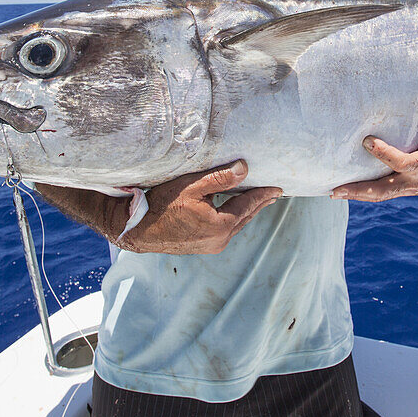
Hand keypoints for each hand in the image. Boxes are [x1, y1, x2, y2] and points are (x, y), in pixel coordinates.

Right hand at [37, 161, 280, 254]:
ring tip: (257, 202)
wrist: (138, 230)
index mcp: (221, 225)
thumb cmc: (162, 204)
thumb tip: (245, 169)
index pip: (249, 205)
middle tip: (274, 194)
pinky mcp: (202, 247)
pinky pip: (225, 231)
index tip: (278, 188)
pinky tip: (233, 213)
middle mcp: (220, 240)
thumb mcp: (191, 185)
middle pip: (246, 218)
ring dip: (247, 213)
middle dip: (259, 204)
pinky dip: (233, 219)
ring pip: (236, 226)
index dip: (264, 194)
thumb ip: (220, 178)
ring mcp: (211, 246)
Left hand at [331, 95, 417, 201]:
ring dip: (355, 195)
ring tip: (332, 192)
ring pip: (378, 196)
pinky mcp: (399, 189)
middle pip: (383, 190)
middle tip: (336, 189)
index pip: (401, 162)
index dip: (385, 153)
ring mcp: (404, 188)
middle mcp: (411, 181)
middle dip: (359, 190)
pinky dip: (361, 194)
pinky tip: (343, 190)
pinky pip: (378, 194)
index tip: (367, 141)